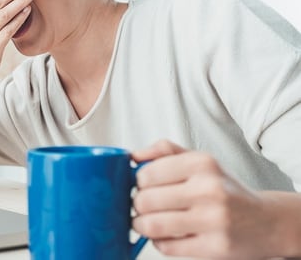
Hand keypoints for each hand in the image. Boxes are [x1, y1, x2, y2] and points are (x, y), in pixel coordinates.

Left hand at [132, 140, 278, 259]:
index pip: (147, 174)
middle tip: (142, 206)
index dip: (138, 183)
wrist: (267, 222)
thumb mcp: (200, 161)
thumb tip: (133, 156)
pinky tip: (168, 235)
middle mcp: (210, 189)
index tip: (142, 187)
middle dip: (137, 205)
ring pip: (152, 225)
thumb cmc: (225, 189)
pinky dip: (159, 242)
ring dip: (141, 225)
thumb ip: (165, 151)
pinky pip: (167, 247)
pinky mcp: (215, 248)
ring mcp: (214, 220)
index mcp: (202, 163)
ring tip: (146, 222)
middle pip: (145, 200)